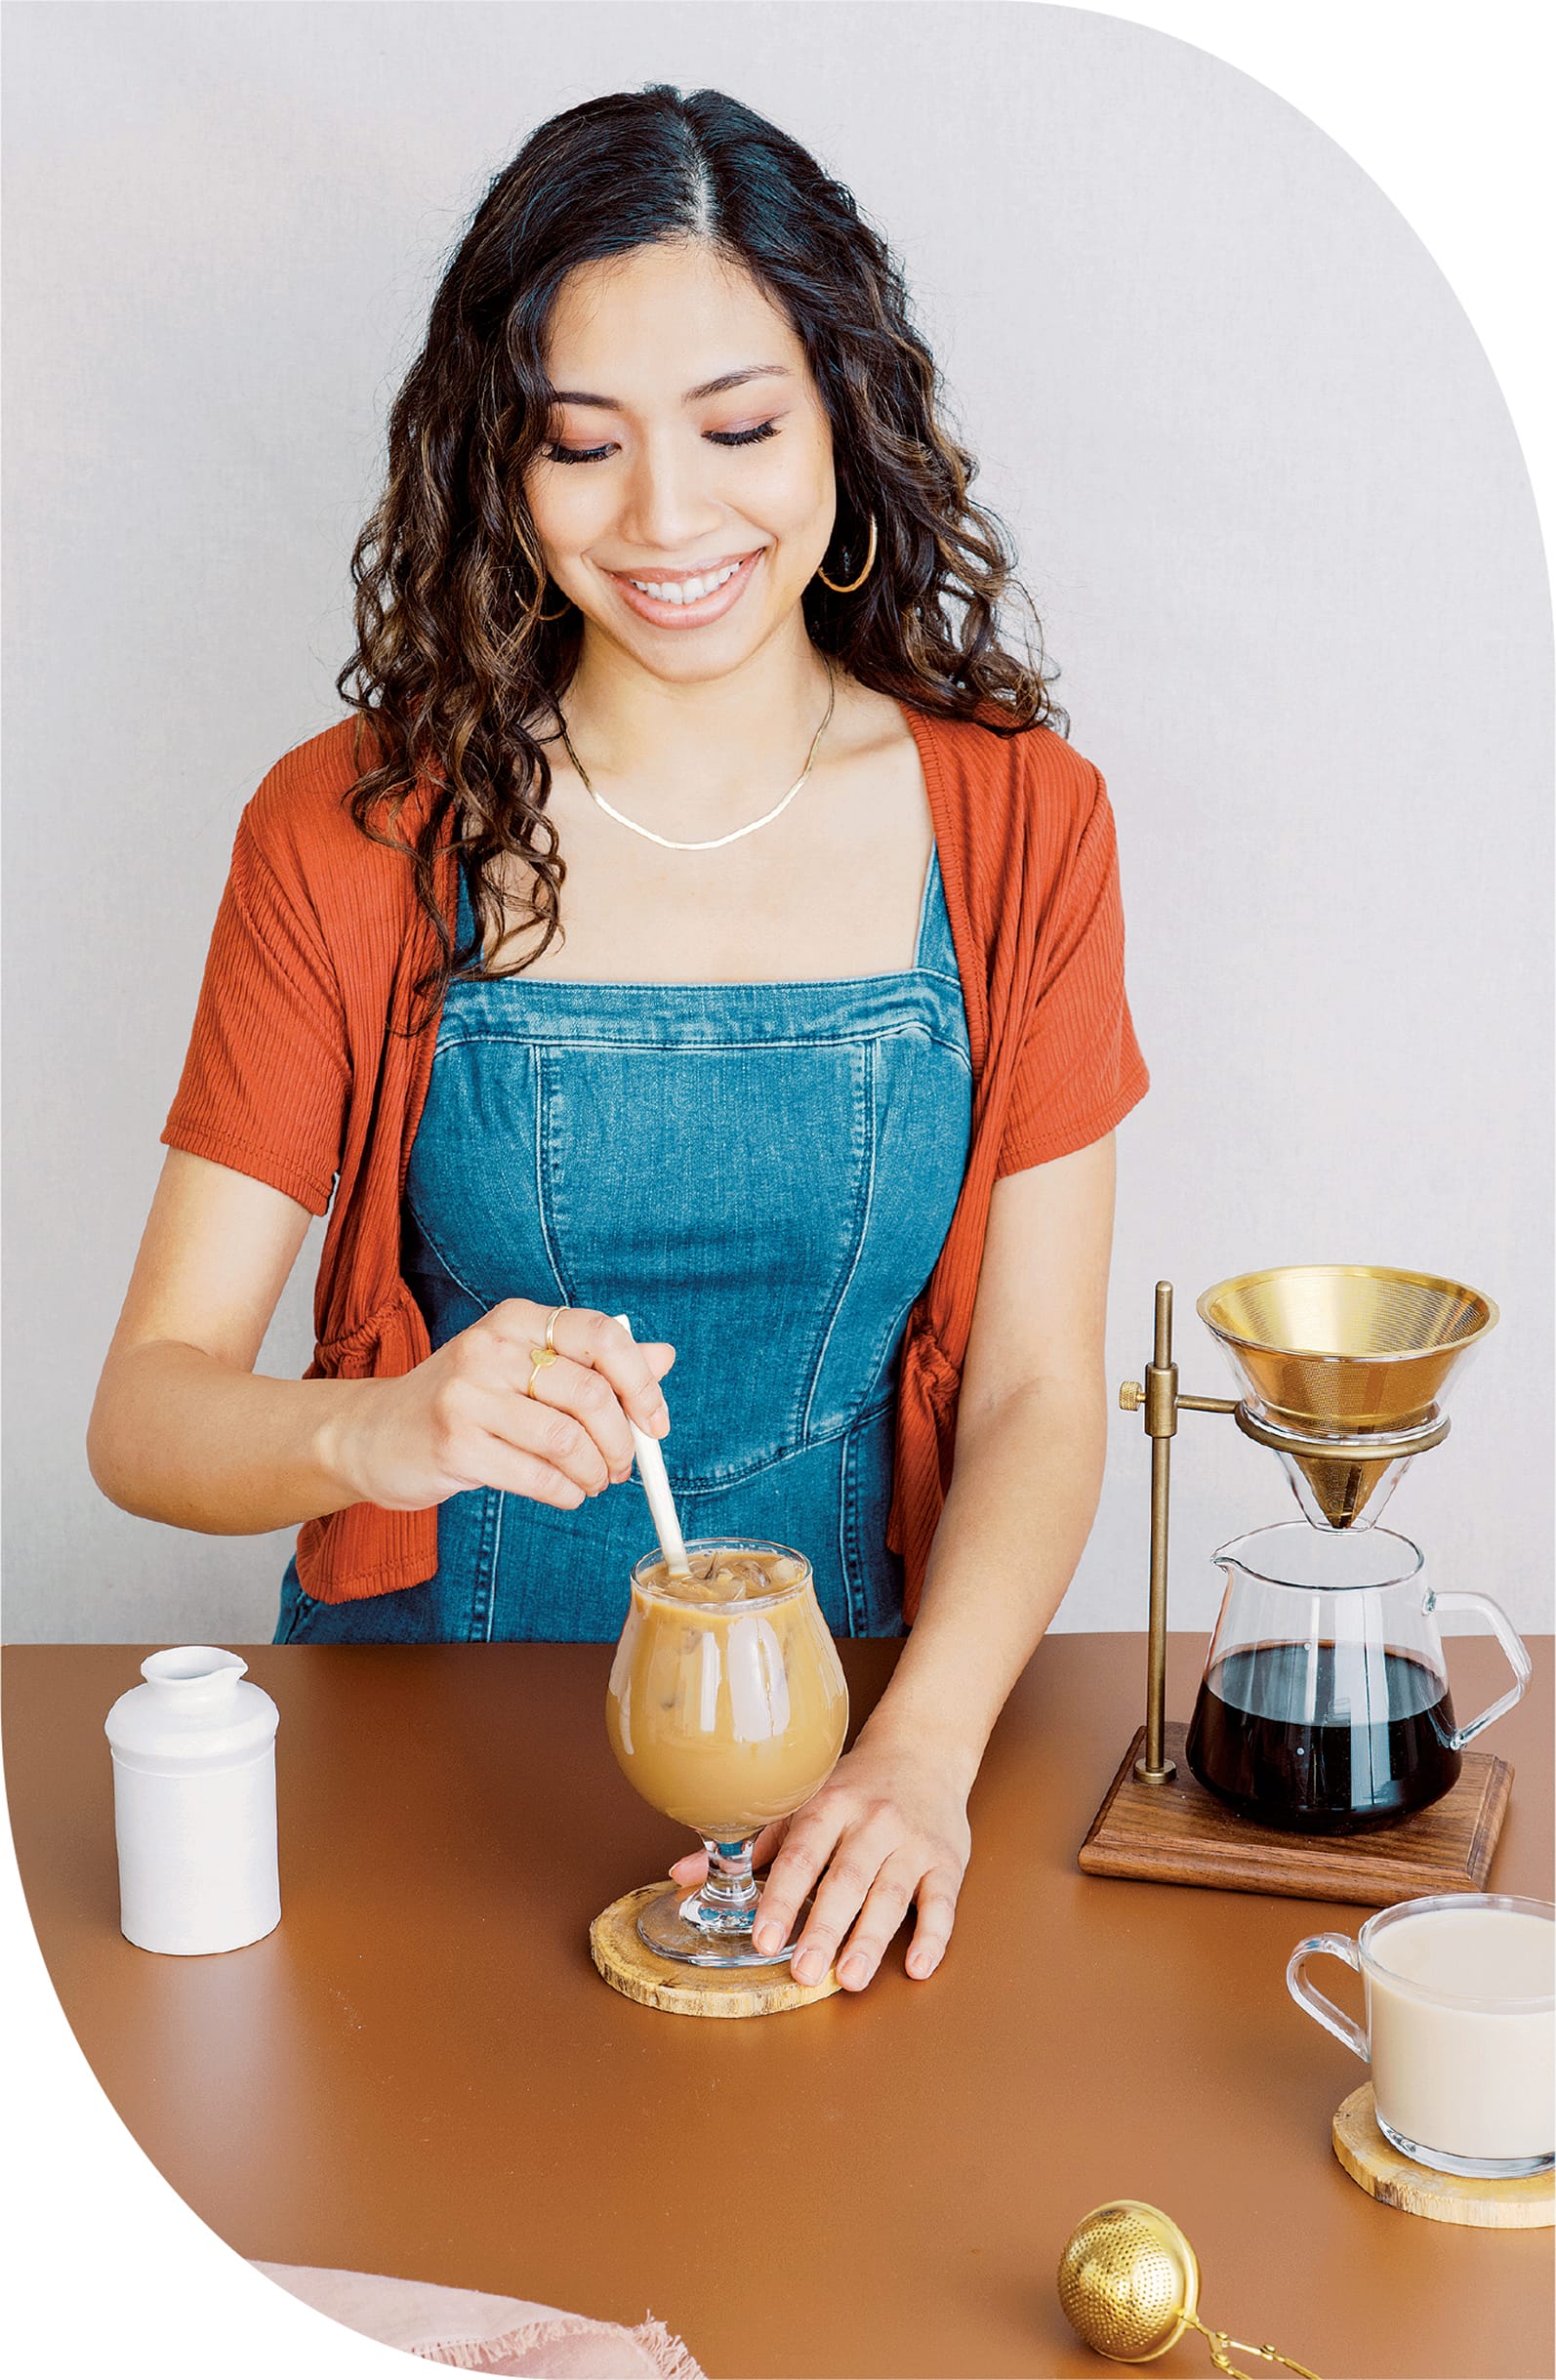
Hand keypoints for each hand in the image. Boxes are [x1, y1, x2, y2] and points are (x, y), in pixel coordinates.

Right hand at [326, 1301, 674, 1512]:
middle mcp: (492, 1348)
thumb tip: (664, 1356)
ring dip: (594, 1473)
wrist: (371, 1434)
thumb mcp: (524, 1368)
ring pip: (568, 1440)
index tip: (656, 1424)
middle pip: (591, 1394)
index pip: (604, 1335)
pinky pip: (538, 1476)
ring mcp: (468, 1395)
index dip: (642, 1384)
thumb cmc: (463, 1402)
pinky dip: (566, 1492)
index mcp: (518, 1319)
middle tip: (620, 1467)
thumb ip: (593, 1363)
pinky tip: (565, 1493)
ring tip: (590, 1482)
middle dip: (621, 1442)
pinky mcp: (454, 1444)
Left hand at [670, 1735, 972, 1989]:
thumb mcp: (802, 1800)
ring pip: (891, 1894)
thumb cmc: (855, 1784)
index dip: (781, 1898)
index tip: (764, 1937)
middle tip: (804, 1972)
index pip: (801, 1856)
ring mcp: (912, 1842)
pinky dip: (933, 1935)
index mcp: (829, 1806)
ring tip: (849, 1978)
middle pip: (845, 1880)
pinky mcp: (946, 1860)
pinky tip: (918, 1966)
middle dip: (824, 1929)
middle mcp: (872, 1822)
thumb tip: (681, 1876)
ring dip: (870, 1939)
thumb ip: (752, 1844)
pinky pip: (942, 1901)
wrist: (923, 1749)